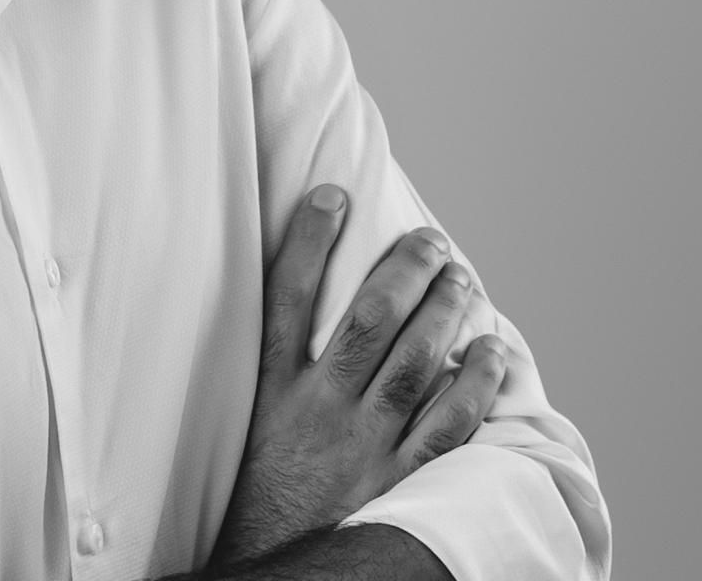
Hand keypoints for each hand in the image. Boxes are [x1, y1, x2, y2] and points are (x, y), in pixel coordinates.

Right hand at [207, 185, 507, 571]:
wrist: (271, 568)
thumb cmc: (259, 488)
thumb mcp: (248, 417)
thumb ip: (273, 364)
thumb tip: (288, 299)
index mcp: (272, 389)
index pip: (287, 298)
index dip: (311, 241)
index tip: (332, 194)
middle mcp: (319, 410)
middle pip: (367, 322)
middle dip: (403, 272)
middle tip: (430, 239)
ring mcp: (363, 447)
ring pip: (414, 365)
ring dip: (443, 315)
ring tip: (462, 278)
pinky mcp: (400, 483)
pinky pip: (447, 428)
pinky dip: (475, 387)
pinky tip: (491, 352)